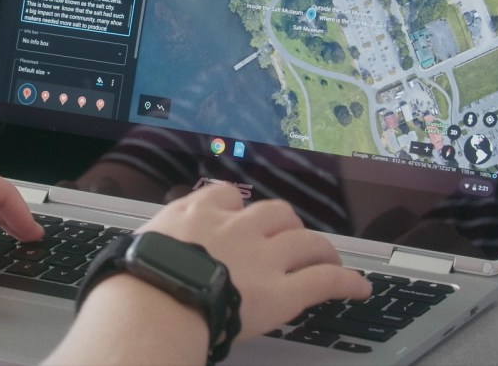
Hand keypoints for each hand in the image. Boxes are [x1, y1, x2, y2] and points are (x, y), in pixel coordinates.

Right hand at [137, 184, 370, 339]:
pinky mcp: (282, 292)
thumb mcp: (140, 244)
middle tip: (288, 239)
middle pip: (275, 212)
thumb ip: (158, 240)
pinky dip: (346, 282)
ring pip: (306, 241)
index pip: (226, 195)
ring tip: (327, 257)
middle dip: (286, 225)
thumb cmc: (138, 281)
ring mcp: (263, 258)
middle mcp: (236, 228)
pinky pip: (324, 280)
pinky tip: (359, 287)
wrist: (155, 303)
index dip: (238, 207)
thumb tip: (151, 252)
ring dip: (321, 249)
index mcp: (198, 215)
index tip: (240, 215)